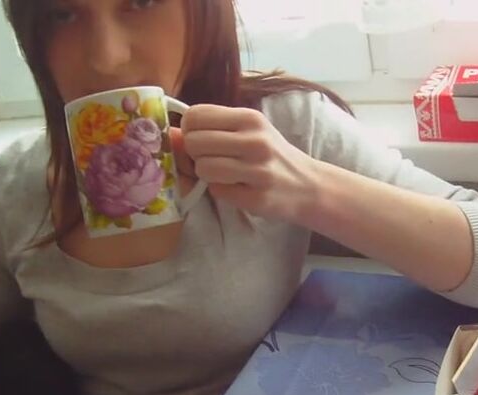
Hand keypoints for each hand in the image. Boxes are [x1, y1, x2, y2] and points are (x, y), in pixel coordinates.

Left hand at [180, 104, 321, 221]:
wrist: (308, 186)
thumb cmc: (271, 155)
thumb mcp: (248, 132)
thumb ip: (212, 128)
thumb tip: (169, 134)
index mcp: (250, 118)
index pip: (196, 115)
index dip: (189, 129)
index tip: (200, 138)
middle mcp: (255, 141)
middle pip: (194, 142)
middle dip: (195, 154)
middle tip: (212, 159)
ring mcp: (258, 170)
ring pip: (203, 168)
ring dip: (207, 175)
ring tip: (225, 175)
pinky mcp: (257, 197)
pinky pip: (217, 192)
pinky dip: (221, 192)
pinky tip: (238, 188)